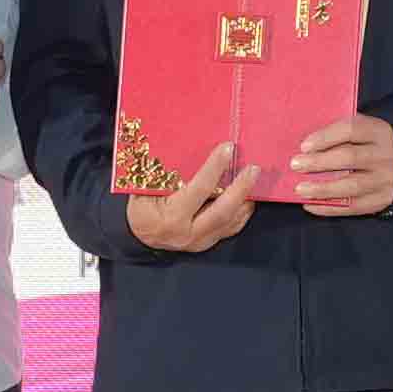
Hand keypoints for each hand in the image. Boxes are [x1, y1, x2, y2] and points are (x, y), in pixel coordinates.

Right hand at [125, 146, 259, 256]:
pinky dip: (242, 212)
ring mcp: (199, 242)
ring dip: (245, 200)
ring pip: (230, 222)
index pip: (198, 190)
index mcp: (170, 218)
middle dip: (241, 189)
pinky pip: (230, 229)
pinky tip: (247, 197)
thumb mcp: (144, 189)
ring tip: (254, 179)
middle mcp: (187, 233)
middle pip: (222, 211)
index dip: (214, 168)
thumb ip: (164, 174)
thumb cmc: (141, 207)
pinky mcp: (207, 244)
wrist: (138, 235)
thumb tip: (188, 147)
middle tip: (252, 169)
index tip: (227, 149)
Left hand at [283, 112, 392, 218]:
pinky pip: (353, 207)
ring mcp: (385, 180)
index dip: (326, 137)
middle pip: (350, 157)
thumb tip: (304, 144)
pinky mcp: (380, 200)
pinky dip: (329, 207)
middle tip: (295, 165)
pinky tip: (310, 205)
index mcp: (379, 132)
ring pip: (351, 185)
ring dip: (323, 188)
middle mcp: (385, 156)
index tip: (304, 146)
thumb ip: (338, 132)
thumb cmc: (369, 146)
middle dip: (319, 162)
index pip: (351, 130)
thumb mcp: (362, 131)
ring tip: (300, 189)